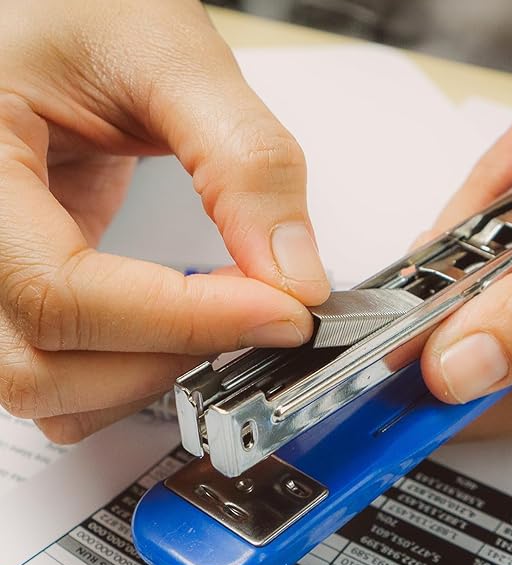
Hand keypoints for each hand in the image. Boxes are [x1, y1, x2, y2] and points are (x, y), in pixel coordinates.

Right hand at [0, 0, 329, 441]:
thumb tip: (295, 275)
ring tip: (219, 324)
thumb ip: (243, 163)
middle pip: (40, 363)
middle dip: (168, 358)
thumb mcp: (165, 55)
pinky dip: (123, 376)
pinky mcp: (17, 288)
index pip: (60, 290)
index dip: (182, 319)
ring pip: (43, 389)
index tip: (280, 313)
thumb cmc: (75, 5)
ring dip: (145, 378)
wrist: (47, 11)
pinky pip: (56, 374)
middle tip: (259, 318)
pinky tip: (175, 334)